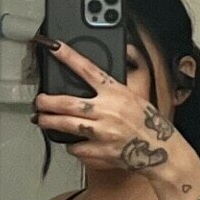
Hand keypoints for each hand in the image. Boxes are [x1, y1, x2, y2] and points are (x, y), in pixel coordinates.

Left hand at [31, 38, 188, 173]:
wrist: (161, 151)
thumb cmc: (149, 124)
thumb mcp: (137, 96)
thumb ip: (116, 85)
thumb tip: (107, 68)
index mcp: (116, 93)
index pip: (88, 70)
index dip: (69, 57)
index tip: (54, 47)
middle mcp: (107, 111)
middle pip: (66, 102)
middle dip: (46, 102)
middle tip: (39, 102)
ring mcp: (102, 132)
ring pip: (66, 125)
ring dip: (49, 122)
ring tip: (41, 120)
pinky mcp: (100, 152)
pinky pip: (77, 148)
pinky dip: (72, 145)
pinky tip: (73, 143)